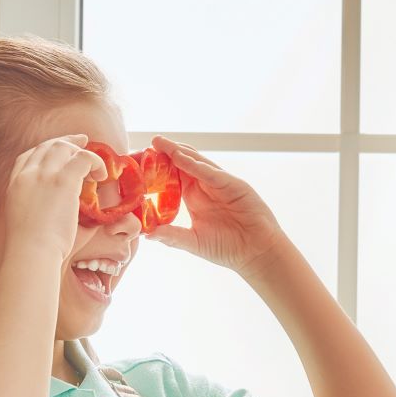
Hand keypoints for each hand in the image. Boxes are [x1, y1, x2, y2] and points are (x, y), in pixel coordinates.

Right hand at [4, 134, 103, 264]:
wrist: (30, 252)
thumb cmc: (30, 247)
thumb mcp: (24, 220)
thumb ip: (36, 206)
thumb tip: (55, 207)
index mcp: (15, 183)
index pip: (28, 156)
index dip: (46, 150)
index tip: (61, 152)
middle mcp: (27, 174)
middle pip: (47, 146)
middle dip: (66, 142)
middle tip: (83, 142)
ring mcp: (44, 175)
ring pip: (64, 147)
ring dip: (82, 152)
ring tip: (97, 164)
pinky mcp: (63, 181)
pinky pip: (84, 158)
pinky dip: (96, 162)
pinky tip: (102, 175)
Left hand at [141, 137, 287, 275]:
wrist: (256, 254)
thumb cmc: (228, 248)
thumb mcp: (194, 242)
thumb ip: (172, 236)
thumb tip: (146, 234)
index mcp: (194, 197)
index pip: (172, 177)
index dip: (157, 169)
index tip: (139, 163)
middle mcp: (206, 186)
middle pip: (182, 164)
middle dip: (165, 153)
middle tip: (147, 144)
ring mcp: (220, 183)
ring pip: (196, 162)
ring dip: (178, 151)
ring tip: (160, 143)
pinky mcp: (234, 185)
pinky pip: (212, 173)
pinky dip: (196, 165)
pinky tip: (181, 158)